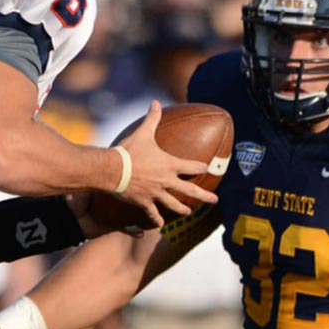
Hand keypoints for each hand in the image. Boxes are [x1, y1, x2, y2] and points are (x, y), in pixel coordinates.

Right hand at [112, 101, 215, 227]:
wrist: (113, 169)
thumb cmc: (129, 150)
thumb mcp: (143, 132)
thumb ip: (152, 118)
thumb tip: (156, 102)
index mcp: (169, 164)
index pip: (192, 166)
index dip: (202, 166)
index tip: (209, 168)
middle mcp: (166, 181)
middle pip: (190, 190)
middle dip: (204, 196)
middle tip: (215, 201)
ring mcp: (156, 193)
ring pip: (173, 204)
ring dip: (182, 209)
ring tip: (189, 213)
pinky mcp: (144, 202)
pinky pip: (152, 213)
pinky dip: (156, 220)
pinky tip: (160, 225)